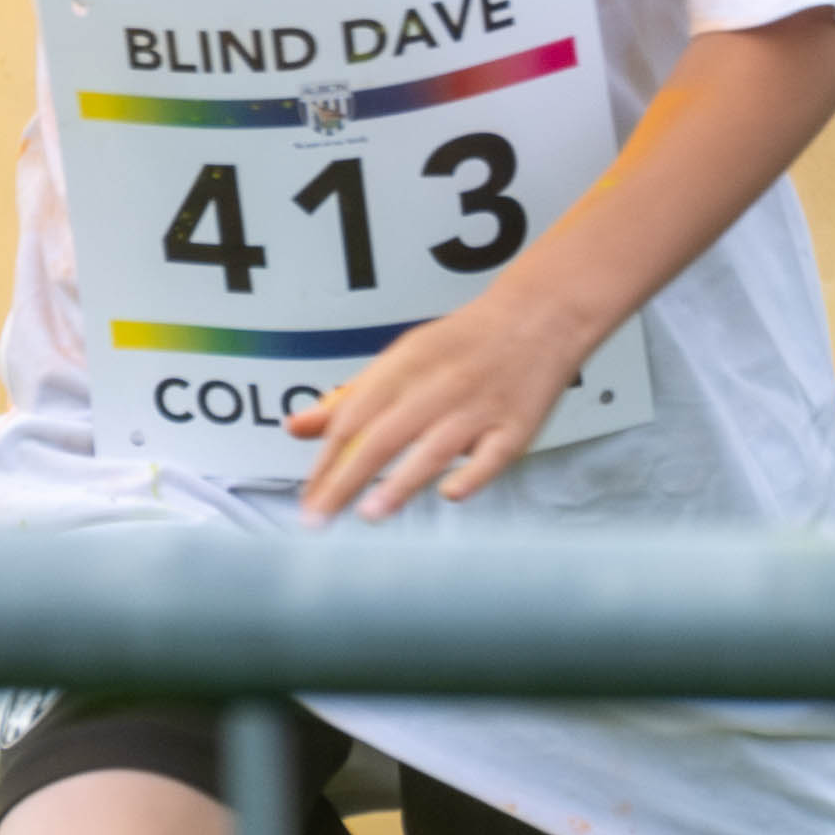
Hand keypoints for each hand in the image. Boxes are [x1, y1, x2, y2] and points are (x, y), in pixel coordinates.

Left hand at [295, 287, 588, 523]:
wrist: (538, 315)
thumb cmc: (462, 345)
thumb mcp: (401, 360)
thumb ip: (350, 398)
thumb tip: (296, 429)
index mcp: (405, 367)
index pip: (353, 418)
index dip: (326, 460)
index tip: (307, 500)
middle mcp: (439, 386)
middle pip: (384, 436)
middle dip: (346, 480)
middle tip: (318, 519)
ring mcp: (480, 408)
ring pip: (435, 446)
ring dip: (401, 481)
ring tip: (369, 514)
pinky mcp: (517, 426)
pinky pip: (493, 455)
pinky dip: (472, 474)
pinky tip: (450, 494)